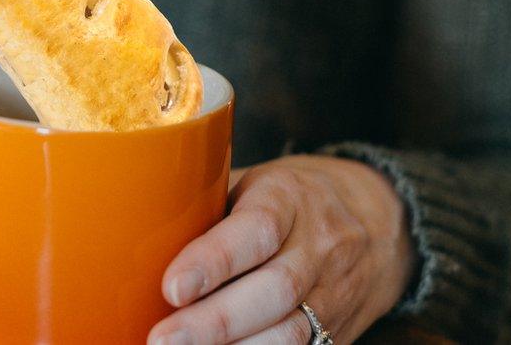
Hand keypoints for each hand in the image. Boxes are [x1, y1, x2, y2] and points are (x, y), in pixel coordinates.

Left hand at [148, 156, 414, 343]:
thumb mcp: (254, 181)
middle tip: (161, 339)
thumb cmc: (291, 198)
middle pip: (273, 290)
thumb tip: (129, 223)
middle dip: (214, 322)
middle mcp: (318, 246)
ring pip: (290, 332)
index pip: (255, 230)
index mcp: (289, 198)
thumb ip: (207, 203)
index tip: (172, 286)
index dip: (214, 260)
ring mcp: (334, 293)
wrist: (381, 220)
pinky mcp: (339, 331)